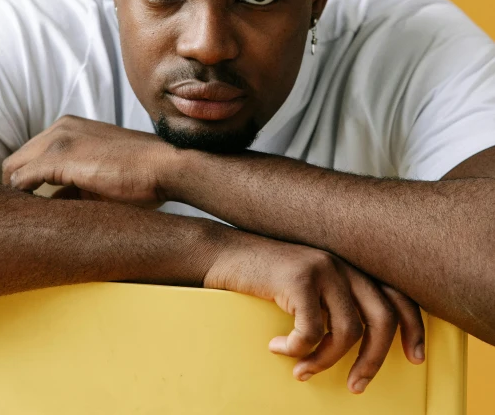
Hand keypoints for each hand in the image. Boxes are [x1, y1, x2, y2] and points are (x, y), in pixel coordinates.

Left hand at [2, 115, 170, 207]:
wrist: (166, 167)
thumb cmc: (141, 175)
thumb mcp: (99, 175)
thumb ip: (72, 185)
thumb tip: (51, 204)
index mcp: (70, 127)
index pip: (31, 155)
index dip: (26, 181)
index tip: (31, 204)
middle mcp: (61, 127)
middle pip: (17, 160)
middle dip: (17, 187)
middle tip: (28, 215)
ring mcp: (59, 139)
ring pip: (14, 168)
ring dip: (18, 193)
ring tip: (32, 217)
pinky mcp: (60, 157)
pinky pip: (21, 179)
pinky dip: (22, 196)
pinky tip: (36, 214)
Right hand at [204, 234, 424, 393]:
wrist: (224, 254)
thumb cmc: (265, 278)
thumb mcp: (309, 288)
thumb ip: (334, 304)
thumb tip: (359, 346)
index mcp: (351, 265)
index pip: (397, 294)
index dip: (413, 327)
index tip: (416, 357)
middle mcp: (343, 262)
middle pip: (382, 318)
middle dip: (373, 360)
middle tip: (356, 385)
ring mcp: (323, 266)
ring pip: (349, 330)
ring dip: (326, 361)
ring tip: (302, 371)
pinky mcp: (299, 277)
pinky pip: (312, 330)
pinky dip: (297, 349)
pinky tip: (277, 348)